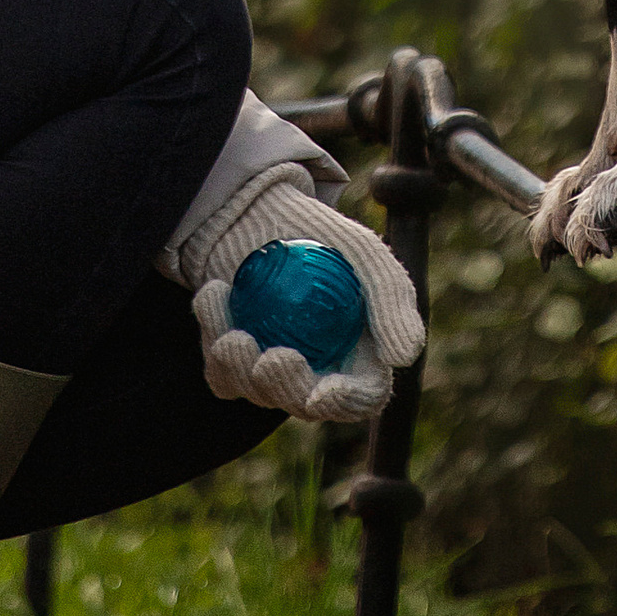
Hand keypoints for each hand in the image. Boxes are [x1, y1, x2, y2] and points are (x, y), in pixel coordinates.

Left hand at [184, 166, 423, 423]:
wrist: (262, 211)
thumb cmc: (322, 236)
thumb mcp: (364, 255)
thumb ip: (391, 301)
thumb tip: (405, 358)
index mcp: (358, 358)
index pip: (361, 397)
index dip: (345, 403)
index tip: (324, 393)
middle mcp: (316, 373)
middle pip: (305, 403)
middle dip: (286, 389)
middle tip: (271, 359)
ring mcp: (270, 371)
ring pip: (256, 391)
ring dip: (240, 365)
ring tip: (231, 330)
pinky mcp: (231, 362)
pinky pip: (220, 370)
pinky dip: (212, 334)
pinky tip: (212, 294)